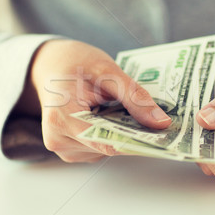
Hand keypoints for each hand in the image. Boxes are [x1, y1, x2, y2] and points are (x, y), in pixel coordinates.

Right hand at [15, 39, 171, 162]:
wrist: (52, 65)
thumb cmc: (74, 64)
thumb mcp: (107, 71)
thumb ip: (134, 97)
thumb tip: (161, 122)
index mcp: (61, 117)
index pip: (106, 141)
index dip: (136, 140)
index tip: (161, 134)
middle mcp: (58, 139)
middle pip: (108, 146)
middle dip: (132, 132)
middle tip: (151, 115)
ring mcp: (63, 148)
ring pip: (107, 149)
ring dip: (121, 132)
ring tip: (120, 107)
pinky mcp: (72, 150)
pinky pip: (101, 147)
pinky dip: (112, 133)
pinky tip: (111, 115)